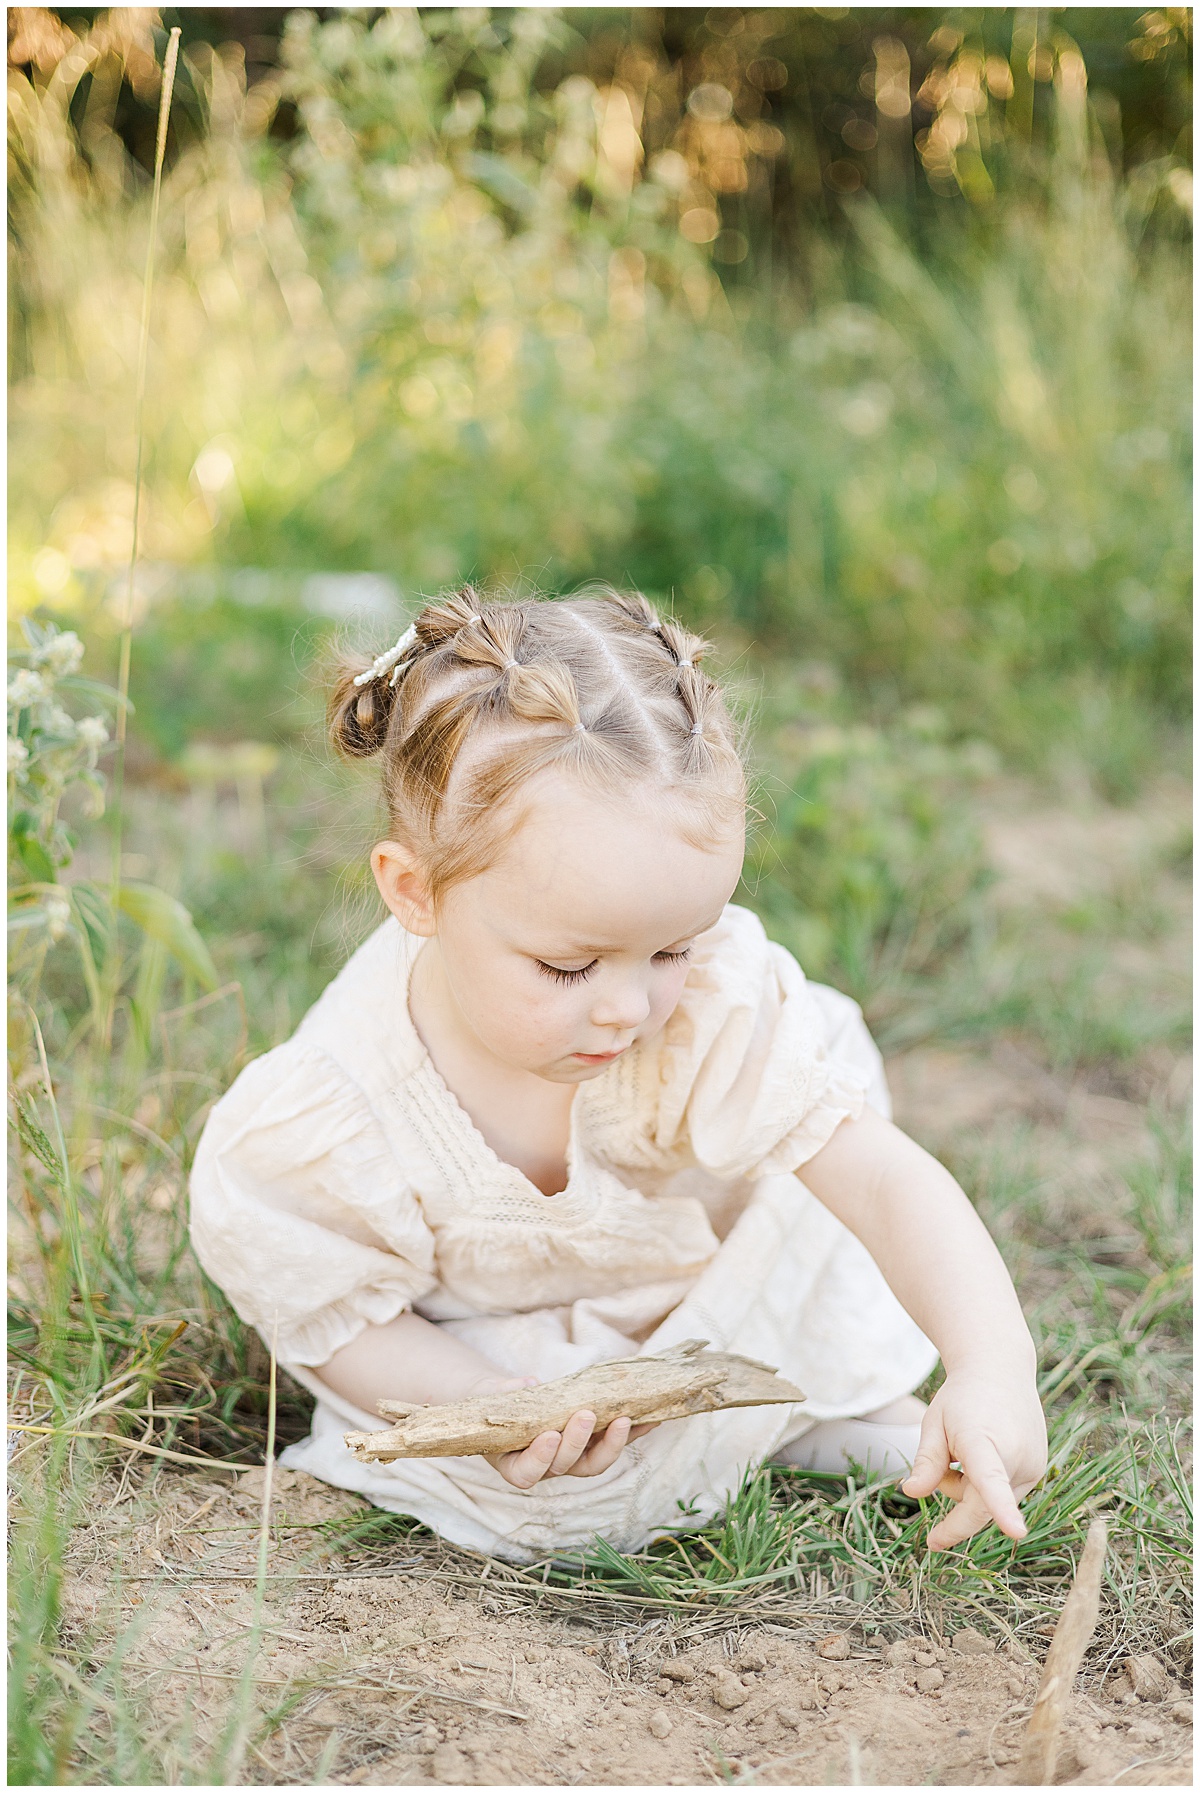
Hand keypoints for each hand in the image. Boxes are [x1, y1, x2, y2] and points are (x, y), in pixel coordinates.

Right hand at [467, 1379, 654, 1489]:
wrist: (507, 1400)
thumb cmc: (493, 1402)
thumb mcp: (490, 1395)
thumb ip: (504, 1393)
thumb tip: (528, 1384)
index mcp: (514, 1464)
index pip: (527, 1474)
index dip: (539, 1459)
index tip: (549, 1435)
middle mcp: (546, 1467)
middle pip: (566, 1466)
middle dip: (578, 1441)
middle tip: (587, 1414)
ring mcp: (571, 1458)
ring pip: (594, 1461)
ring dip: (613, 1442)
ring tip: (626, 1418)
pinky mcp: (591, 1444)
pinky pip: (612, 1442)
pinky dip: (632, 1432)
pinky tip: (649, 1418)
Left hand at [901, 1363, 1046, 1550]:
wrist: (1000, 1369)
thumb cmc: (961, 1399)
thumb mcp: (934, 1423)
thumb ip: (926, 1462)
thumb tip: (911, 1493)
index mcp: (983, 1442)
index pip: (991, 1480)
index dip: (1002, 1509)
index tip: (1017, 1533)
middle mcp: (1016, 1456)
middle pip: (979, 1508)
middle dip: (954, 1499)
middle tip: (940, 1478)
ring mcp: (1033, 1466)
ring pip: (991, 1503)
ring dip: (971, 1490)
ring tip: (964, 1452)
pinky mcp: (1039, 1470)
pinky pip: (1005, 1493)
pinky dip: (989, 1484)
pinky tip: (987, 1450)